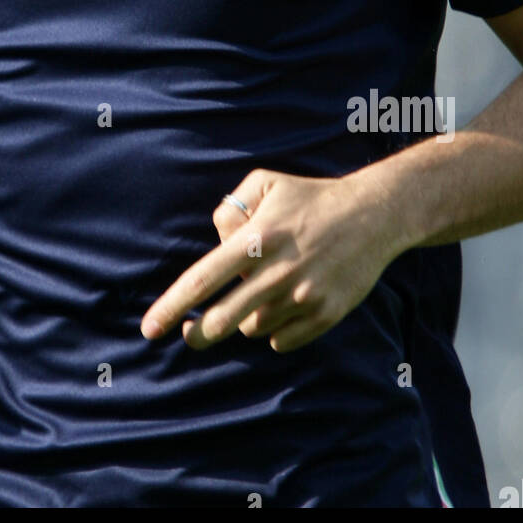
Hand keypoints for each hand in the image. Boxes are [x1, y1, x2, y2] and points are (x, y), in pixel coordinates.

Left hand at [139, 168, 401, 352]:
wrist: (374, 215)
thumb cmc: (311, 197)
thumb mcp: (265, 182)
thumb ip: (229, 209)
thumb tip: (217, 243)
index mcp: (257, 239)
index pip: (204, 279)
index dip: (172, 306)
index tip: (149, 329)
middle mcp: (277, 272)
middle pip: (222, 321)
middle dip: (198, 334)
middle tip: (189, 334)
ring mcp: (303, 298)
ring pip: (253, 328)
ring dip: (247, 318)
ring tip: (264, 291)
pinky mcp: (325, 316)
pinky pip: (282, 340)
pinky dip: (276, 330)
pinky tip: (285, 304)